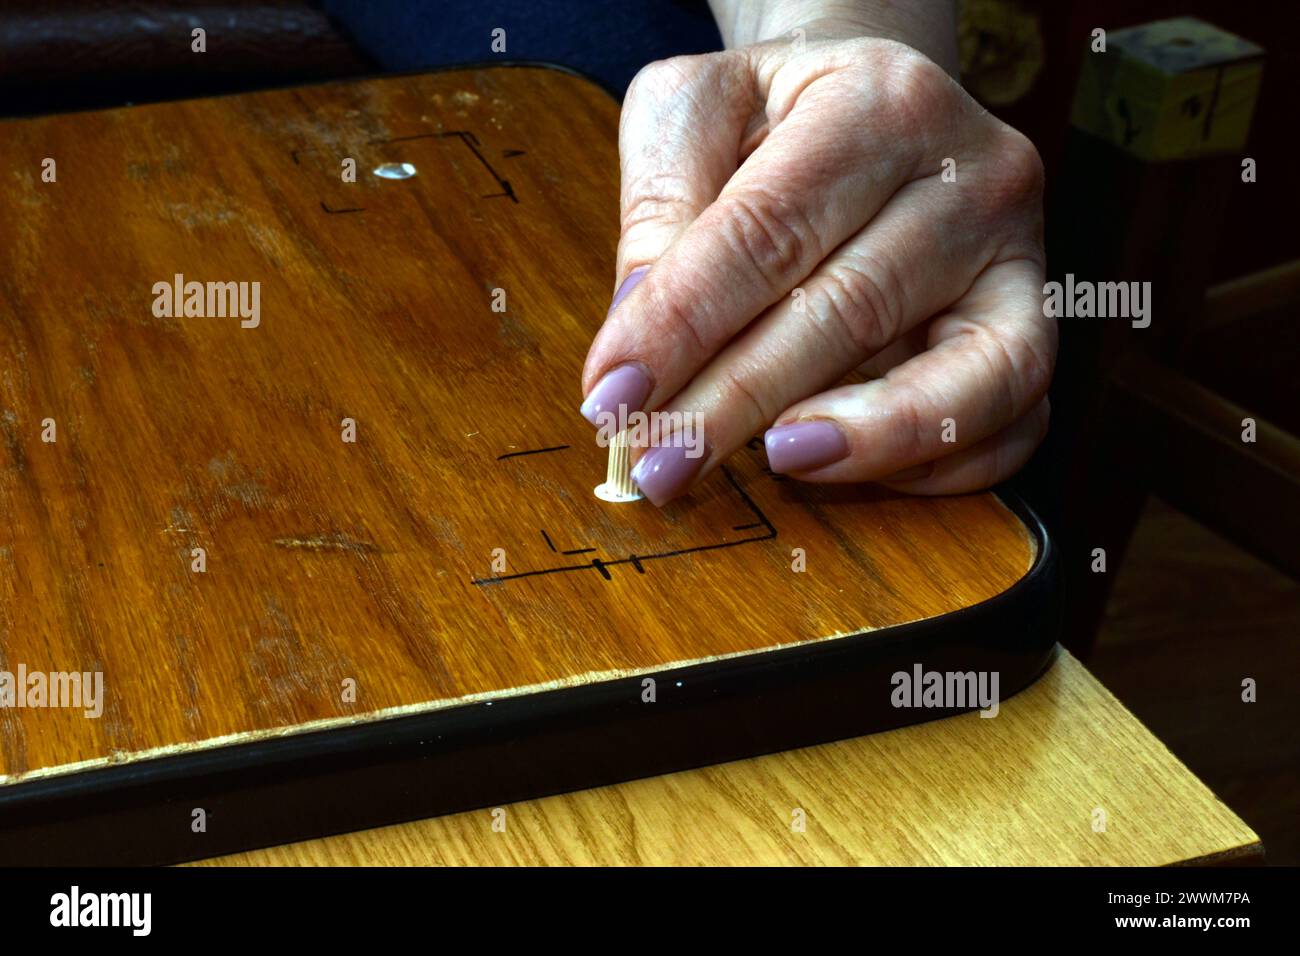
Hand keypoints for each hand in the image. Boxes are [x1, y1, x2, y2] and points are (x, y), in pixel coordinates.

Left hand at [580, 25, 1053, 504]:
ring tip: (773, 467)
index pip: (766, 229)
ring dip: (859, 440)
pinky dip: (938, 464)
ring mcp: (1021, 255)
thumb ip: (660, 204)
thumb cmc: (777, 117)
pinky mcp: (1034, 323)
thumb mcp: (696, 110)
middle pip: (851, 309)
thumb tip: (638, 342)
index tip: (612, 397)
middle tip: (658, 464)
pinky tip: (845, 466)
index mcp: (876, 101)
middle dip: (739, 402)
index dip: (682, 325)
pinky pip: (1015, 419)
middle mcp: (973, 172)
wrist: (877, 108)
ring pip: (962, 373)